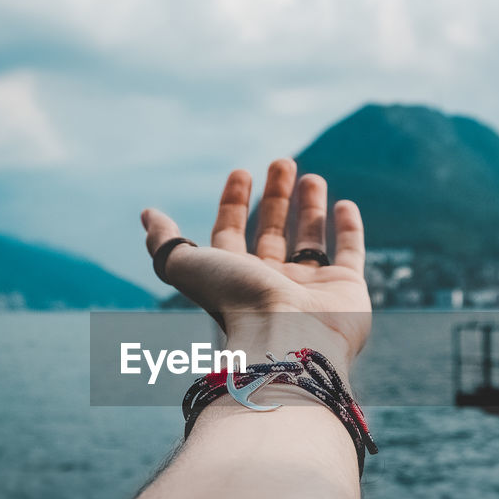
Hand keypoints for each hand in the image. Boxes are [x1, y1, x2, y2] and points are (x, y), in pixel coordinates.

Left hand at [142, 159, 370, 370]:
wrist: (289, 337)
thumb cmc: (237, 301)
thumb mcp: (188, 265)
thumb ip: (165, 242)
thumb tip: (148, 215)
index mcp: (236, 278)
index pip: (231, 234)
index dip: (233, 203)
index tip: (241, 172)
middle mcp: (273, 283)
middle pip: (272, 232)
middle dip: (275, 196)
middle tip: (282, 161)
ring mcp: (312, 287)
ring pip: (309, 239)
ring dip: (309, 207)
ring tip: (311, 177)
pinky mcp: (347, 288)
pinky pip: (350, 252)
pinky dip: (348, 228)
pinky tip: (343, 204)